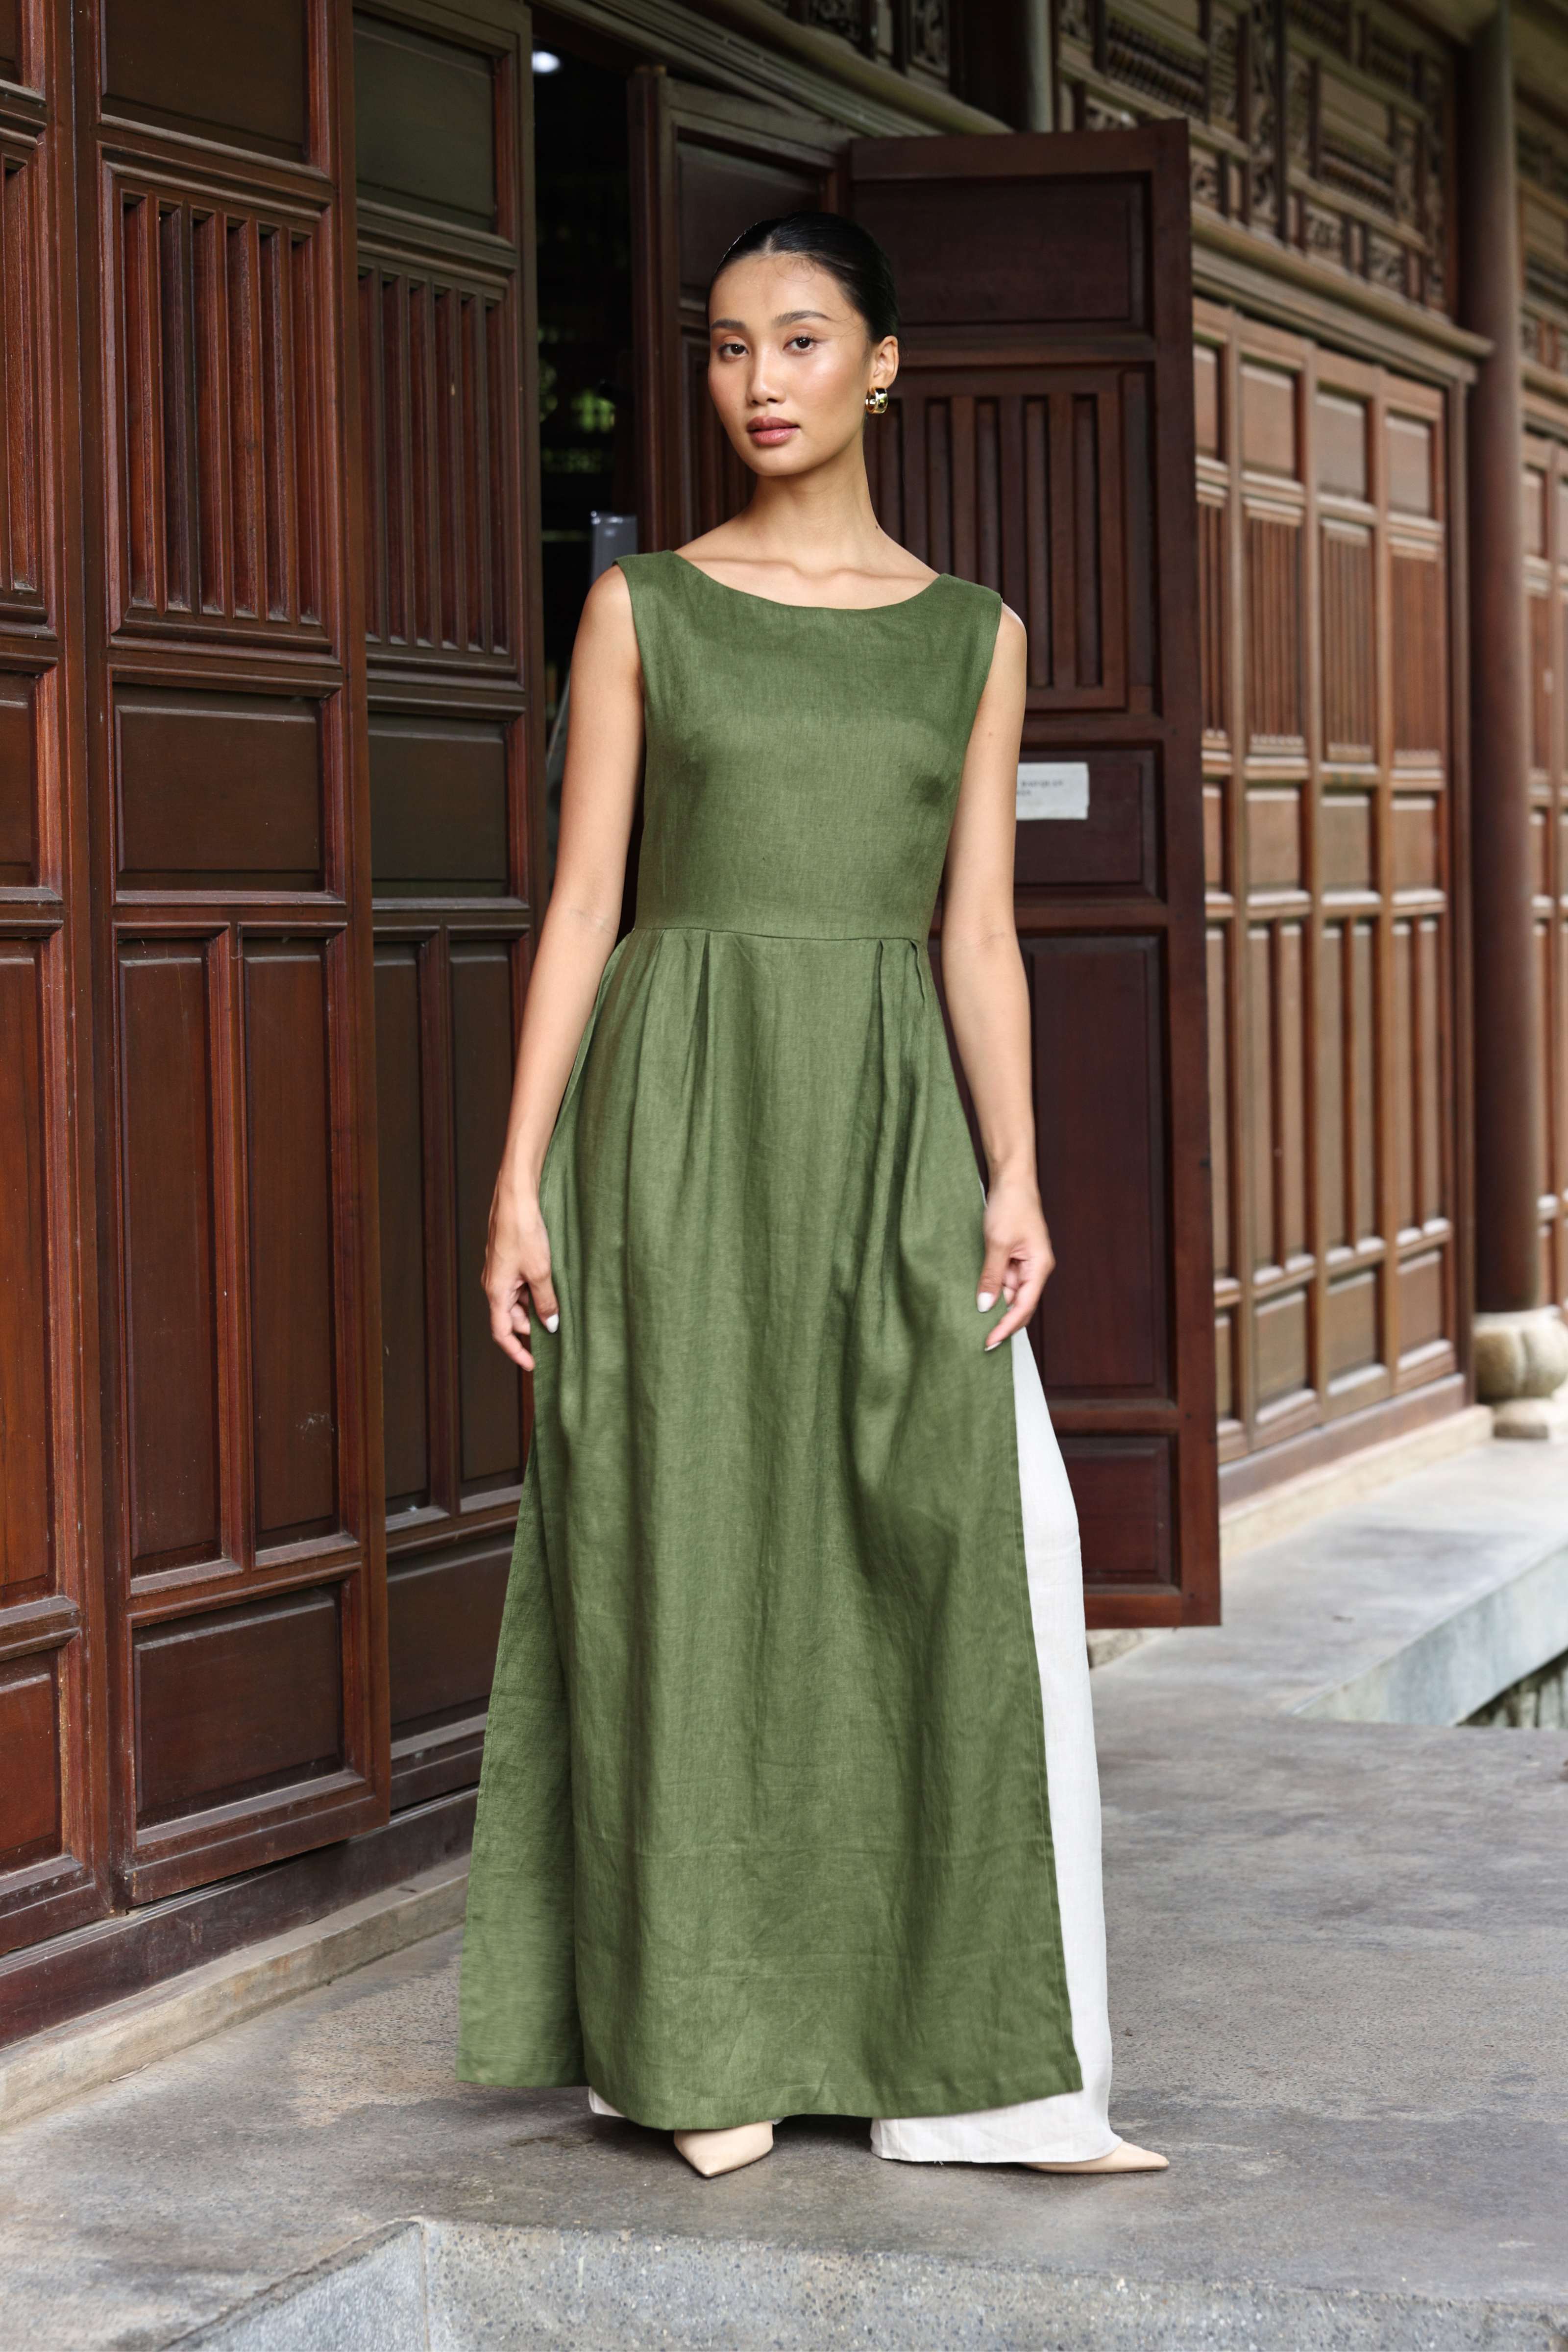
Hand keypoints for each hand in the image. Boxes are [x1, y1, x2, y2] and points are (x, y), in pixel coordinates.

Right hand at [484, 1172, 558, 1371]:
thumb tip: (550, 1325)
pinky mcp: (508, 1259)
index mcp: (496, 1291)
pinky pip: (520, 1285)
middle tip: (556, 1334)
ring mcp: (500, 1271)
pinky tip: (552, 1288)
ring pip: (517, 1301)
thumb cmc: (523, 1231)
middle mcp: (494, 1284)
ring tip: (559, 1310)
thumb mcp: (541, 1271)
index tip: (533, 1365)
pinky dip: (534, 1292)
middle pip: (511, 1318)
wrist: (515, 1197)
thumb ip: (546, 1301)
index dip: (517, 1351)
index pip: (502, 1333)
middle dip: (531, 1328)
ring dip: (535, 1308)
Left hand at [976, 1172, 1054, 1350]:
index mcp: (1039, 1267)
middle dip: (1003, 1323)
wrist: (1013, 1181)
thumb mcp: (997, 1243)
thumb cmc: (1011, 1206)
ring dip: (996, 1307)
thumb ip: (991, 1276)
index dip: (1007, 1326)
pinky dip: (993, 1291)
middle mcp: (1036, 1269)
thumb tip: (985, 1305)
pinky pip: (1005, 1281)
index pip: (1024, 1306)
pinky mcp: (1015, 1258)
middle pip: (1021, 1305)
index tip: (990, 1341)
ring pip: (1011, 1294)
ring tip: (975, 1325)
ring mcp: (1026, 1264)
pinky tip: (979, 1301)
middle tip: (983, 1342)